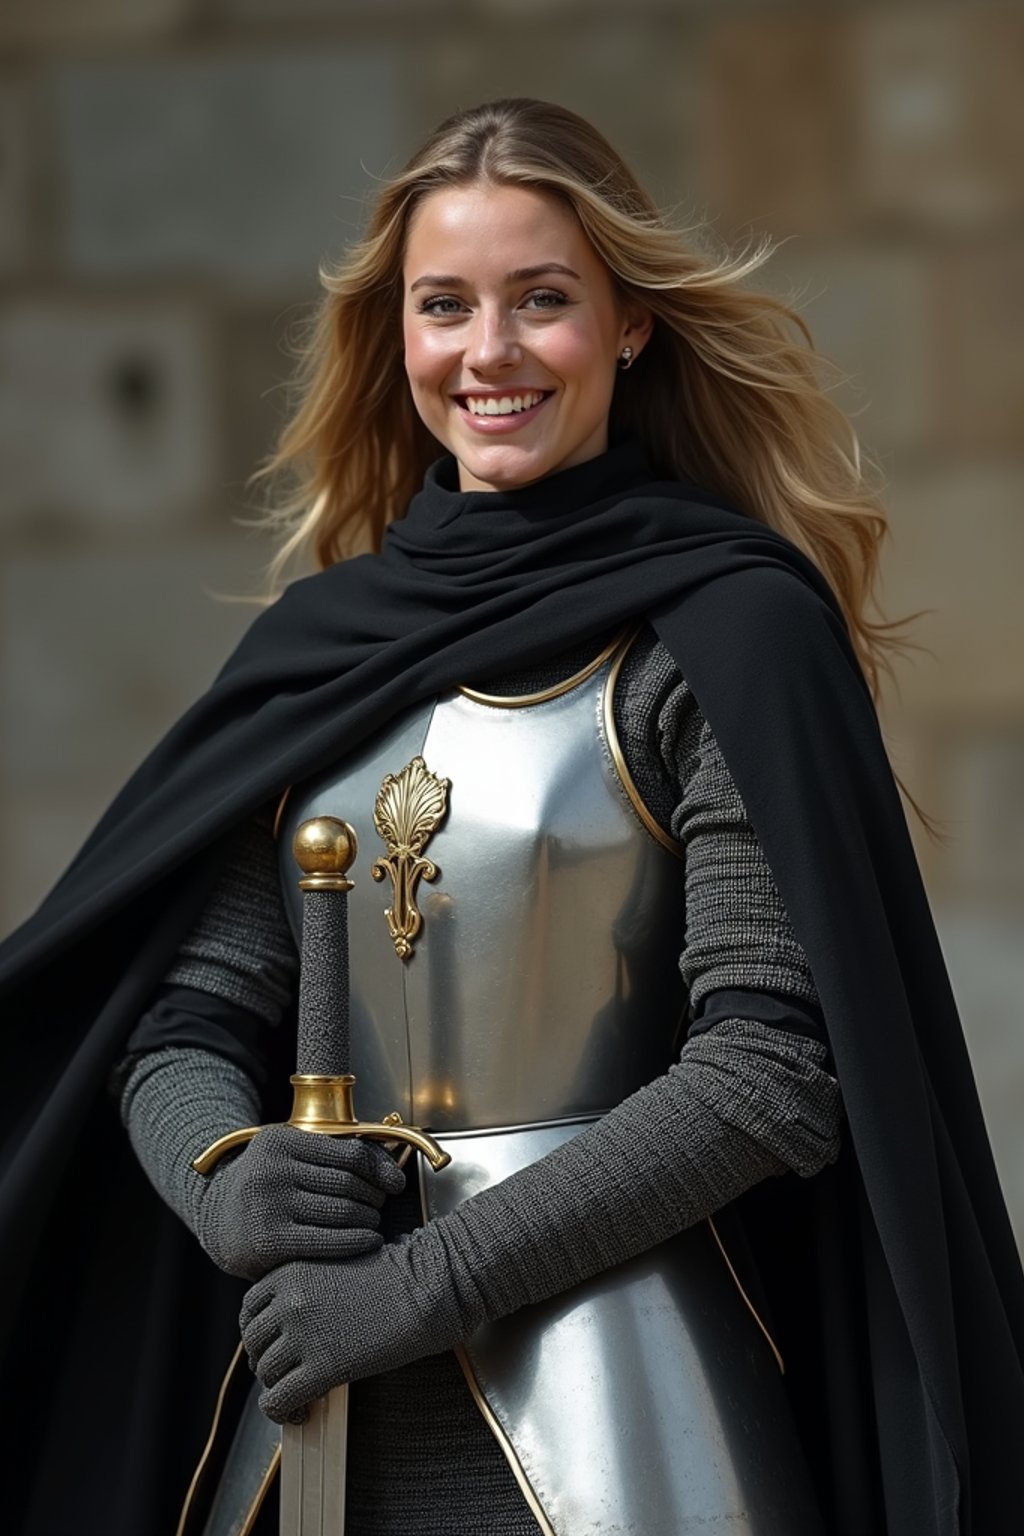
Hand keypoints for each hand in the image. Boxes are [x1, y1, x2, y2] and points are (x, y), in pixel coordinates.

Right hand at [195, 1125, 404, 1279]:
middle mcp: (271, 1169)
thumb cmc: (268, 1186)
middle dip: (374, 1197)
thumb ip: (335, 1155)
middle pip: (348, 1183)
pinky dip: (357, 1241)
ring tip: (372, 1223)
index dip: (380, 1169)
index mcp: (279, 1140)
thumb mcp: (290, 1156)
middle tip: (380, 1206)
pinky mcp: (269, 1241)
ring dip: (369, 1220)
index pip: (349, 1152)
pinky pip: (328, 1241)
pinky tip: (369, 1241)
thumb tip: (394, 1176)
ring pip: (342, 1211)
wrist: (218, 1220)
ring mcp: (268, 1205)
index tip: (395, 1183)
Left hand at [239, 1228, 476, 1422]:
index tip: (272, 1344)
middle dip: (267, 1360)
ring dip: (279, 1388)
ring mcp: (302, 1335)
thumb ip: (307, 1285)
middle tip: (287, 1373)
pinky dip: (284, 1412)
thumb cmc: (397, 1274)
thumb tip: (291, 1321)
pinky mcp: (321, 1368)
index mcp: (291, 1271)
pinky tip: (302, 1413)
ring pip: (265, 1374)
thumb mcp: (338, 1263)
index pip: (249, 1308)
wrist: (428, 1288)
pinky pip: (280, 1400)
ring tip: (298, 1396)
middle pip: (253, 1342)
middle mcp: (288, 1301)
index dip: (258, 1332)